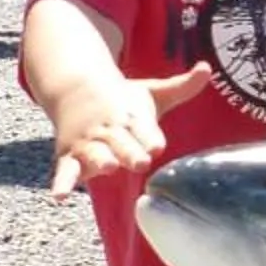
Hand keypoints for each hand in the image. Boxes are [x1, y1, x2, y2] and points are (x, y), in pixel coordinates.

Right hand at [47, 63, 211, 194]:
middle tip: (141, 162)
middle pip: (122, 144)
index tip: (156, 147)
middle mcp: (109, 131)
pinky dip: (61, 183)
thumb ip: (182, 86)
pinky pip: (64, 171)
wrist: (75, 89)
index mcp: (131, 116)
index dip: (150, 139)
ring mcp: (88, 144)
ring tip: (109, 167)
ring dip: (101, 161)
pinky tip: (58, 197)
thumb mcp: (151, 91)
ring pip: (94, 154)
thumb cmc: (122, 98)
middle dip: (130, 152)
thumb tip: (207, 68)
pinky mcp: (70, 156)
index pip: (144, 130)